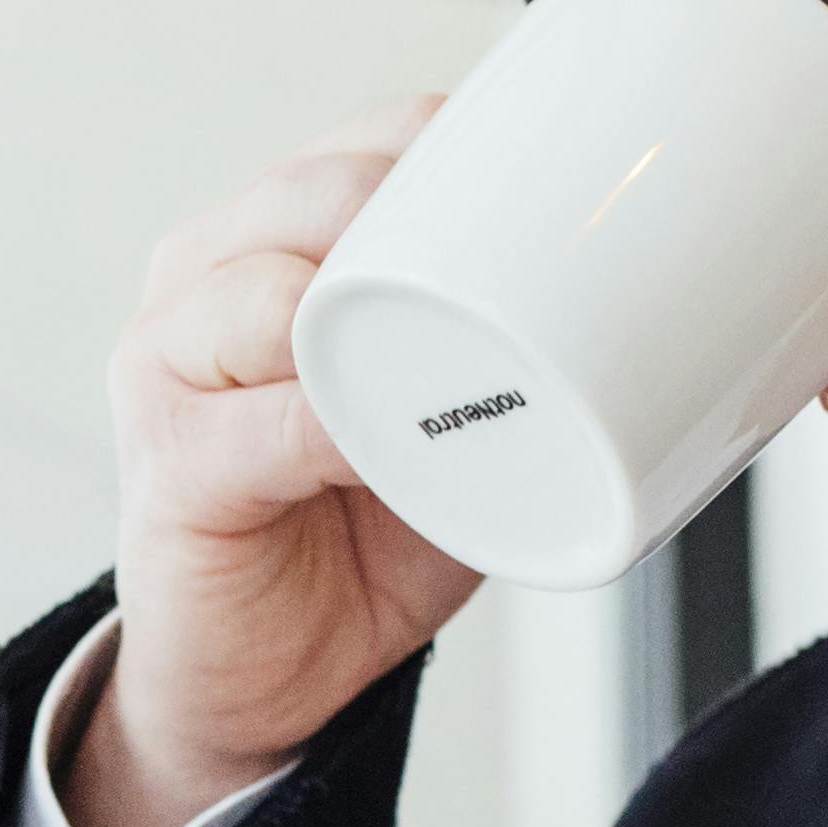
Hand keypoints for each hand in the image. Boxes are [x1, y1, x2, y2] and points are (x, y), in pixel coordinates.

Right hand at [75, 107, 485, 826]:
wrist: (260, 680)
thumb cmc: (353, 532)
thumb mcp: (445, 414)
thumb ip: (503, 344)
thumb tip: (663, 300)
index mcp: (262, 242)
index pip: (361, 146)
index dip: (456, 146)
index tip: (557, 172)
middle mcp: (197, 282)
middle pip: (314, 195)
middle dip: (423, 216)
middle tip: (528, 275)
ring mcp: (164, 368)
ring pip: (275, 292)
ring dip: (381, 315)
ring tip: (462, 365)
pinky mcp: (168, 466)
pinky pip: (266, 423)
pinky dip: (338, 426)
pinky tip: (385, 442)